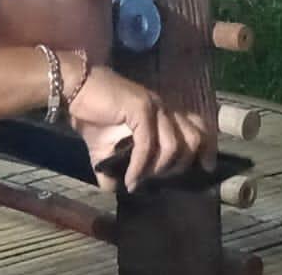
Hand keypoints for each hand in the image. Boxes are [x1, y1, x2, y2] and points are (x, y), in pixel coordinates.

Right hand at [64, 62, 214, 192]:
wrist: (74, 90)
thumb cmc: (92, 115)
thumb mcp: (106, 148)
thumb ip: (114, 167)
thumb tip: (113, 190)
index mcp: (163, 111)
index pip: (197, 126)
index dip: (207, 147)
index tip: (206, 167)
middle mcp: (164, 107)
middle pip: (193, 138)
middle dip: (181, 165)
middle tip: (161, 181)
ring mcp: (154, 105)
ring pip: (173, 144)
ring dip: (158, 170)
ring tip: (140, 181)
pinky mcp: (140, 108)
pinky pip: (148, 144)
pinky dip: (140, 166)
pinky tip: (130, 179)